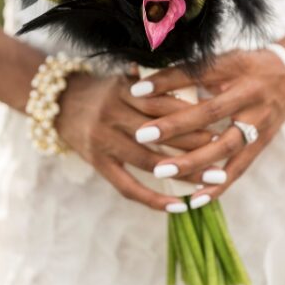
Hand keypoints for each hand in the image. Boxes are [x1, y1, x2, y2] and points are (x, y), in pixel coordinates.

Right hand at [56, 71, 213, 211]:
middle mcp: (111, 114)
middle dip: (194, 143)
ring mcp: (103, 141)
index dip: (191, 114)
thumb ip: (154, 80)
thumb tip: (195, 80)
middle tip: (224, 151)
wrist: (60, 104)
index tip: (219, 121)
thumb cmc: (105, 90)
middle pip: (159, 133)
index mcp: (123, 90)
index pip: (162, 104)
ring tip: (213, 178)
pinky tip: (178, 206)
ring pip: (149, 161)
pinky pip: (127, 186)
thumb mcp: (126, 79)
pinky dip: (153, 199)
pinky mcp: (97, 163)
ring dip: (184, 172)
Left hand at [130, 49, 284, 205]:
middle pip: (210, 114)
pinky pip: (238, 169)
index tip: (137, 91)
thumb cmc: (247, 65)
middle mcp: (250, 98)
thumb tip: (143, 79)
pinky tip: (194, 198)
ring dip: (192, 162)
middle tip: (141, 134)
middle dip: (175, 127)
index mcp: (237, 71)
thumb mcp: (221, 59)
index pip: (197, 75)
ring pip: (224, 148)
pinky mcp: (261, 145)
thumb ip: (186, 70)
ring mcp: (258, 124)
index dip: (168, 82)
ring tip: (161, 171)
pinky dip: (216, 186)